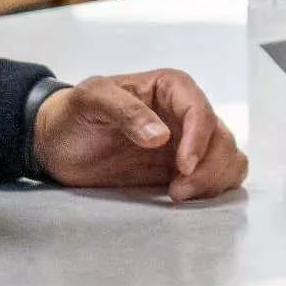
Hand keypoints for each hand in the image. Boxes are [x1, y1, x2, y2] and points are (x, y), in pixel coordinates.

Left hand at [32, 69, 249, 202]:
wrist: (57, 143)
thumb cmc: (73, 113)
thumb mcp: (91, 100)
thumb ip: (125, 111)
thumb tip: (161, 136)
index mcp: (171, 88)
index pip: (200, 110)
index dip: (199, 139)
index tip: (184, 166)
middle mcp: (186, 115)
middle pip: (221, 138)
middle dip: (209, 167)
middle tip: (177, 191)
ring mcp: (187, 144)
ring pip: (228, 158)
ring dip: (215, 179)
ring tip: (179, 195)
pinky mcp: (181, 171)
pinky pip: (216, 177)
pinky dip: (213, 189)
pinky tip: (186, 198)